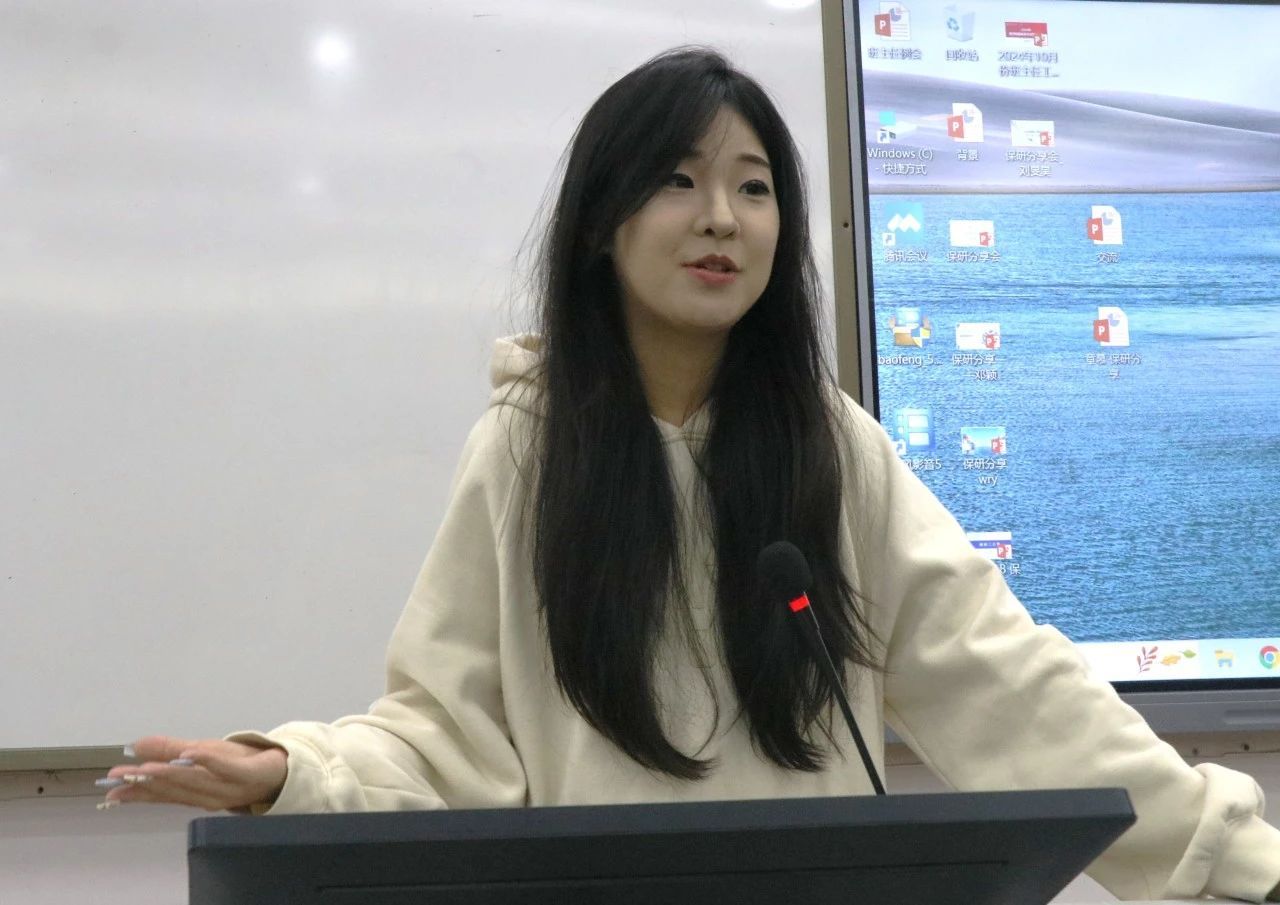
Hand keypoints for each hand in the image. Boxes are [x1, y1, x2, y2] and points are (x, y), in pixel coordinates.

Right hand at [101, 735, 287, 811]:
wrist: (281, 770)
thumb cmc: (237, 763)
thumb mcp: (200, 752)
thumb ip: (167, 751)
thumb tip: (134, 746)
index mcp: (195, 791)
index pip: (160, 792)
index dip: (135, 792)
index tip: (109, 791)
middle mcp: (208, 794)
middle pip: (174, 788)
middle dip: (145, 782)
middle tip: (120, 776)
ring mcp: (229, 787)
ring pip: (195, 781)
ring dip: (170, 774)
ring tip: (147, 768)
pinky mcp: (249, 775)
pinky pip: (227, 769)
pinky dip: (209, 761)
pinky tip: (193, 753)